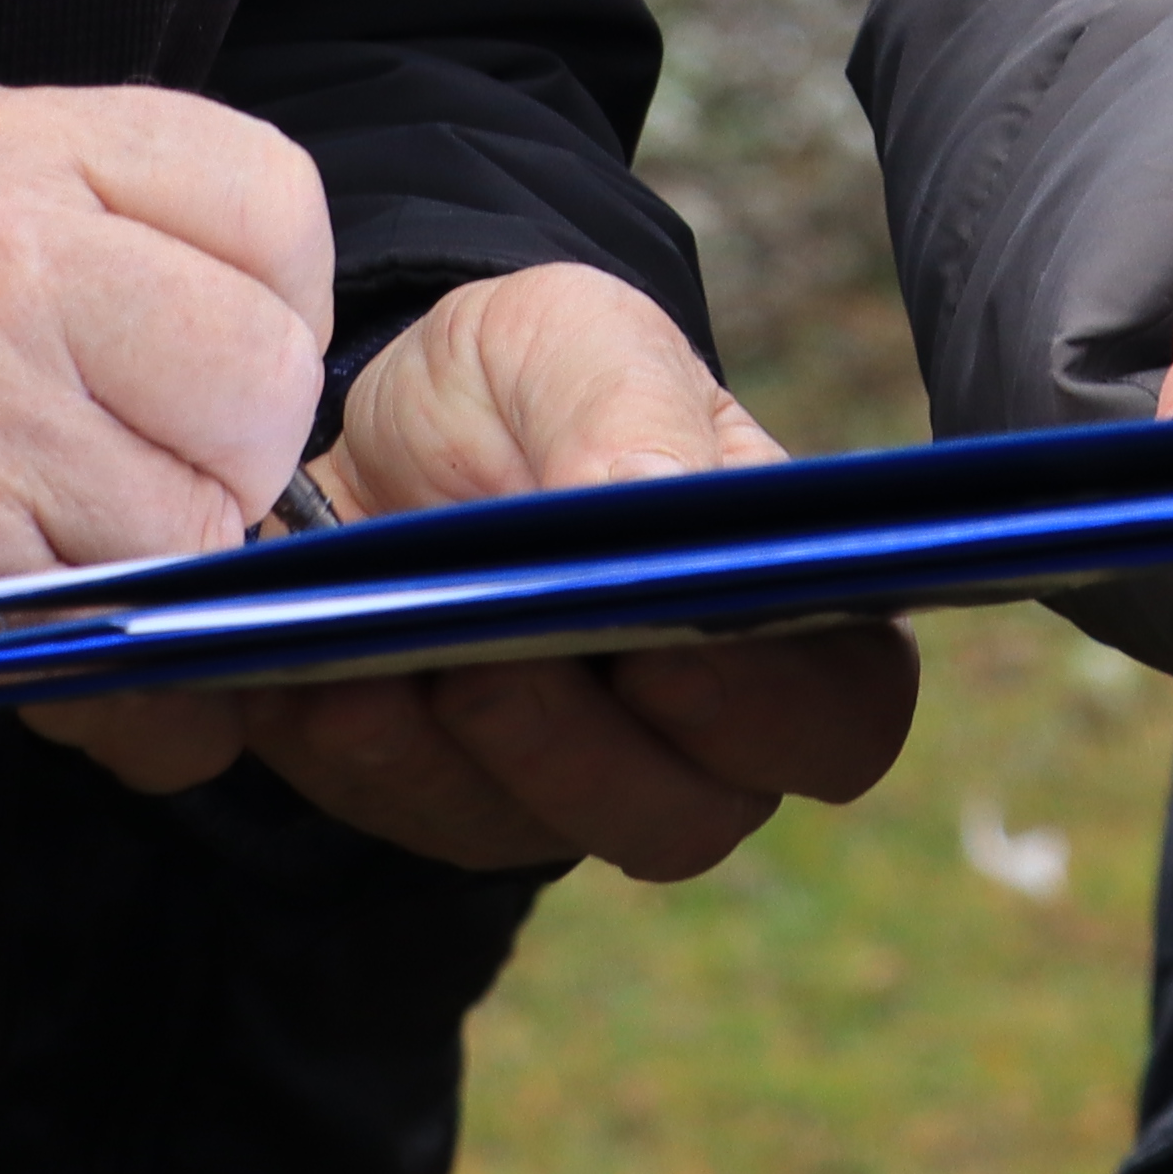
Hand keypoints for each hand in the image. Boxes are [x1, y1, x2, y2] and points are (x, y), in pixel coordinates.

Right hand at [0, 86, 330, 784]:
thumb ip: (123, 217)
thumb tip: (287, 322)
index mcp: (20, 156)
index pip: (275, 202)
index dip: (276, 292)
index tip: (219, 341)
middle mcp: (4, 273)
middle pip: (267, 373)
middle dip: (234, 441)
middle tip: (146, 456)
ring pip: (205, 523)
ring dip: (163, 560)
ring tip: (61, 531)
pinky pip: (126, 643)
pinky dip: (112, 660)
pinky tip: (41, 613)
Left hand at [226, 264, 922, 878]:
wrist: (380, 420)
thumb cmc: (530, 379)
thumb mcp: (581, 340)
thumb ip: (631, 414)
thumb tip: (654, 505)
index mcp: (777, 606)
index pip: (845, 719)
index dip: (773, 714)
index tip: (669, 652)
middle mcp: (696, 729)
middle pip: (693, 818)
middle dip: (585, 751)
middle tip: (494, 662)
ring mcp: (569, 784)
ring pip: (547, 833)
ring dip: (468, 752)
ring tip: (400, 657)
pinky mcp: (445, 802)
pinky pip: (412, 818)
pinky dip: (366, 749)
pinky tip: (327, 675)